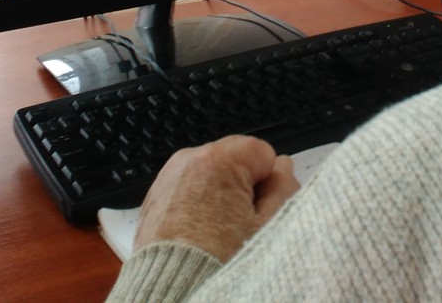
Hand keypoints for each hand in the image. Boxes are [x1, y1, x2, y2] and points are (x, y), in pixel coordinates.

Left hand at [132, 135, 299, 261]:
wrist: (173, 293)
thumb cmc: (217, 264)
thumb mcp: (270, 225)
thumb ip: (285, 186)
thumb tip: (283, 167)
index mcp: (218, 159)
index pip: (263, 153)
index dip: (267, 184)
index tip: (257, 210)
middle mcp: (188, 160)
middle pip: (236, 161)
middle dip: (242, 188)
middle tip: (239, 226)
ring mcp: (168, 177)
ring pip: (213, 175)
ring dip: (220, 196)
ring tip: (217, 233)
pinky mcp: (156, 195)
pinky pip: (191, 189)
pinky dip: (198, 205)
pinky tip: (201, 234)